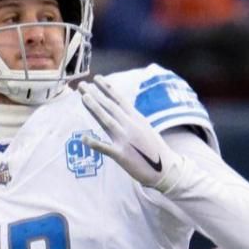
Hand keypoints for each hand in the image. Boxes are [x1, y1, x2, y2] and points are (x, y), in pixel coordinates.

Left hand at [77, 75, 182, 192]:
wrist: (166, 170)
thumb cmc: (155, 150)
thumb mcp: (145, 129)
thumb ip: (132, 120)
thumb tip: (122, 111)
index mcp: (137, 119)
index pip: (119, 100)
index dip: (107, 88)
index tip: (96, 78)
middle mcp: (131, 126)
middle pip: (110, 107)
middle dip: (95, 94)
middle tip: (81, 85)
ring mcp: (126, 140)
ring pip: (107, 121)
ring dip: (95, 108)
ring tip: (84, 97)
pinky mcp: (122, 155)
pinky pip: (105, 148)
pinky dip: (94, 143)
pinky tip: (83, 138)